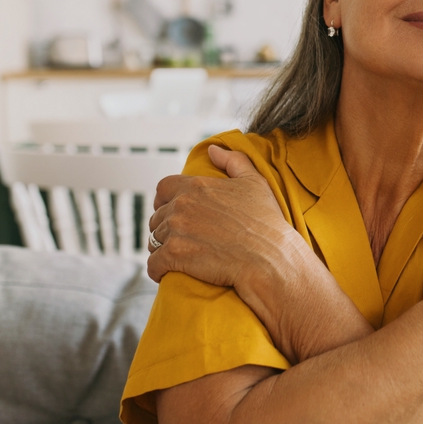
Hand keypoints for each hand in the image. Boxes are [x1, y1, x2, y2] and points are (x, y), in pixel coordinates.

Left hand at [147, 145, 300, 291]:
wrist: (269, 257)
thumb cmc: (266, 221)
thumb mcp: (255, 182)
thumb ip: (233, 161)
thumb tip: (212, 149)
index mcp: (196, 186)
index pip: (163, 188)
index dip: (164, 201)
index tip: (172, 212)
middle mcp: (181, 205)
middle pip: (156, 217)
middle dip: (165, 228)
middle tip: (181, 240)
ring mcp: (176, 230)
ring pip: (153, 241)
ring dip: (161, 250)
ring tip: (177, 258)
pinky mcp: (174, 255)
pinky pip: (153, 264)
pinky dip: (158, 270)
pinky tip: (169, 273)